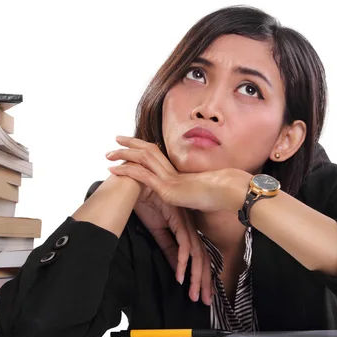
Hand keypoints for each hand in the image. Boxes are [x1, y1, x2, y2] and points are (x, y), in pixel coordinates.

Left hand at [106, 136, 250, 212]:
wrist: (227, 192)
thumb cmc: (218, 195)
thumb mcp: (200, 195)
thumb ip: (190, 195)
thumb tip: (188, 198)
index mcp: (178, 172)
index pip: (156, 154)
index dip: (143, 146)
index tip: (132, 142)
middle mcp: (171, 171)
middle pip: (147, 150)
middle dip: (130, 143)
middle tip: (116, 138)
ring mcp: (168, 178)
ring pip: (141, 159)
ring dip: (123, 154)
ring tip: (108, 153)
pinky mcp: (166, 188)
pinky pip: (142, 176)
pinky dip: (126, 172)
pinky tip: (114, 170)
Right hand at [131, 185, 212, 304]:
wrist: (135, 183)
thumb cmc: (145, 201)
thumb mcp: (157, 229)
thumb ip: (168, 246)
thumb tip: (176, 266)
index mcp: (185, 226)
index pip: (198, 254)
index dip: (201, 274)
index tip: (202, 293)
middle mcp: (188, 224)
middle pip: (202, 256)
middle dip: (204, 280)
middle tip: (204, 300)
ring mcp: (184, 221)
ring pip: (195, 253)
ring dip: (195, 276)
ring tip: (194, 294)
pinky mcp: (177, 219)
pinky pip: (182, 244)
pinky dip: (182, 262)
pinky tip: (180, 275)